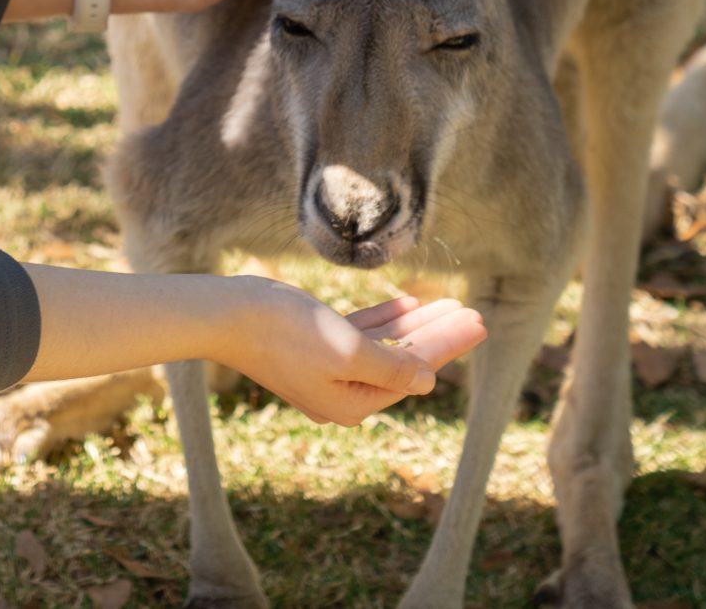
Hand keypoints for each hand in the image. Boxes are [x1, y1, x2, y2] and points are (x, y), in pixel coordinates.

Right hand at [219, 284, 485, 427]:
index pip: (415, 370)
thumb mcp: (347, 351)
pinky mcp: (313, 346)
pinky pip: (361, 334)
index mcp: (352, 403)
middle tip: (473, 313)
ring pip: (385, 345)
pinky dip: (384, 320)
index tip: (478, 322)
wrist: (227, 315)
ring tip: (449, 304)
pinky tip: (407, 303)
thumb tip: (428, 380)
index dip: (449, 343)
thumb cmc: (285, 331)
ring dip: (416, 325)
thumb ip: (392, 366)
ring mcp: (327, 370)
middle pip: (405, 360)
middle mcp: (342, 393)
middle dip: (440, 336)